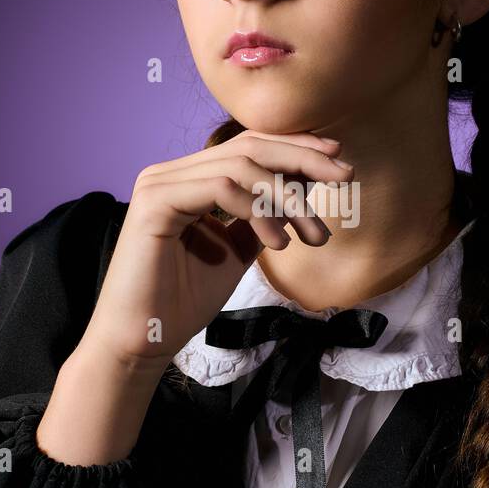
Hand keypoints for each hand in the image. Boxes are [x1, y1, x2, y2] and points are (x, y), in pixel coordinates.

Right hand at [76, 130, 353, 371]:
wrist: (143, 341)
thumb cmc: (183, 302)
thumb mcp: (235, 252)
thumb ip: (260, 218)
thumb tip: (299, 192)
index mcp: (187, 178)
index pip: (248, 146)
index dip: (296, 148)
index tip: (338, 161)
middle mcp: (171, 172)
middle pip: (248, 146)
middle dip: (303, 158)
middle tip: (345, 176)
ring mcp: (160, 183)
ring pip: (240, 166)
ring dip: (288, 198)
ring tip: (313, 234)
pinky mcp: (155, 202)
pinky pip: (221, 189)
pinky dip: (259, 211)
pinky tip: (277, 244)